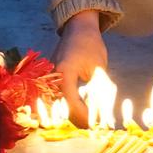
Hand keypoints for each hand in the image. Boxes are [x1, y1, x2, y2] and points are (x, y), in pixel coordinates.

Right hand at [54, 10, 107, 126]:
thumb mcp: (99, 68)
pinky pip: (57, 97)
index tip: (97, 123)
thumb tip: (103, 114)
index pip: (71, 102)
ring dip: (72, 113)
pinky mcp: (50, 78)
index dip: (84, 115)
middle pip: (61, 107)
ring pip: (58, 104)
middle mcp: (52, 76)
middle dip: (78, 118)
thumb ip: (99, 91)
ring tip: (89, 119)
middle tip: (94, 125)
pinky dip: (68, 105)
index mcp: (64, 71)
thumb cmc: (90, 44)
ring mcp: (49, 77)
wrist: (78, 27)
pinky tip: (82, 109)